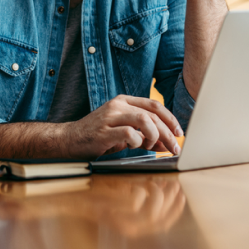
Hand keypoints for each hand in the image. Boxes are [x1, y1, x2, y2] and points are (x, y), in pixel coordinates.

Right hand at [63, 95, 182, 159]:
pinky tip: (135, 146)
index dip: (170, 119)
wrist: (69, 140)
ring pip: (144, 120)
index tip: (178, 133)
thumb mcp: (124, 134)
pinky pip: (130, 133)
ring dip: (154, 135)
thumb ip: (144, 137)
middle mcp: (117, 106)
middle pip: (152, 114)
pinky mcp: (104, 131)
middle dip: (167, 132)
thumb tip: (166, 144)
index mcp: (123, 102)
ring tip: (152, 146)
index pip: (154, 105)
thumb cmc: (97, 136)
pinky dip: (138, 142)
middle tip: (174, 147)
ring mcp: (110, 117)